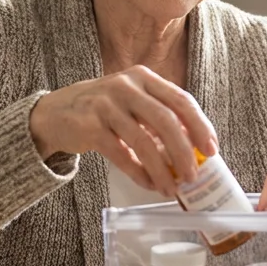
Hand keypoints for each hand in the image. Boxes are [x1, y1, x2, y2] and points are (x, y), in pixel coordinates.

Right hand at [29, 66, 216, 196]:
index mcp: (143, 77)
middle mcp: (126, 86)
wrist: (55, 113)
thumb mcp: (132, 101)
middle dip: (184, 152)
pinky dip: (138, 172)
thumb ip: (158, 117)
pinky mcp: (89, 126)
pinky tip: (148, 184)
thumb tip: (193, 150)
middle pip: (165, 120)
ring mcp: (106, 105)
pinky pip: (121, 154)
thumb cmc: (102, 109)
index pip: (181, 99)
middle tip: (193, 175)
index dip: (200, 126)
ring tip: (171, 188)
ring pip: (143, 140)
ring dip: (161, 169)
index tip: (211, 149)